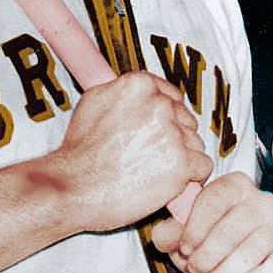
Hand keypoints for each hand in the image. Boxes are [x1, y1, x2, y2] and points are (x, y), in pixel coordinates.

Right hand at [49, 71, 212, 231]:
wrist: (69, 187)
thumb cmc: (78, 153)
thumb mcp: (94, 103)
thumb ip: (124, 93)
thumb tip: (146, 91)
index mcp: (140, 85)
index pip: (172, 97)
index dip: (165, 120)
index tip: (154, 134)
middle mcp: (159, 104)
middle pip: (186, 121)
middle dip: (173, 139)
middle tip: (146, 157)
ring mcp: (172, 133)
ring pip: (195, 144)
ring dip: (180, 159)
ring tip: (149, 172)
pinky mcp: (181, 163)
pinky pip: (203, 166)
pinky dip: (190, 178)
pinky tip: (168, 183)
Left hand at [149, 171, 272, 272]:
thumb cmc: (210, 247)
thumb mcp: (185, 238)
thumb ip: (171, 234)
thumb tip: (165, 235)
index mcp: (234, 187)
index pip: (215, 199)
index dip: (195, 228)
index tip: (184, 249)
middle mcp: (262, 201)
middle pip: (235, 226)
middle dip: (209, 256)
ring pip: (254, 250)